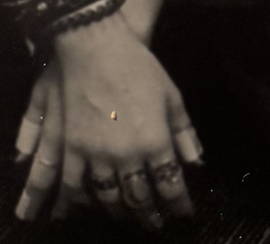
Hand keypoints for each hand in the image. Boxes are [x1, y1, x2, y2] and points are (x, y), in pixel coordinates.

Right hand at [14, 16, 201, 229]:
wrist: (95, 45)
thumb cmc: (138, 65)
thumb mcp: (171, 94)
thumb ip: (185, 132)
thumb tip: (197, 162)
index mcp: (156, 141)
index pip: (171, 186)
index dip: (179, 205)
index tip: (183, 214)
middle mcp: (128, 155)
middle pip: (140, 198)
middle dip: (150, 216)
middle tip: (156, 224)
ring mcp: (97, 154)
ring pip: (109, 198)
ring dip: (120, 212)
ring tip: (126, 217)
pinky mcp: (73, 147)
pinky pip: (76, 186)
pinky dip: (81, 202)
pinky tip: (86, 208)